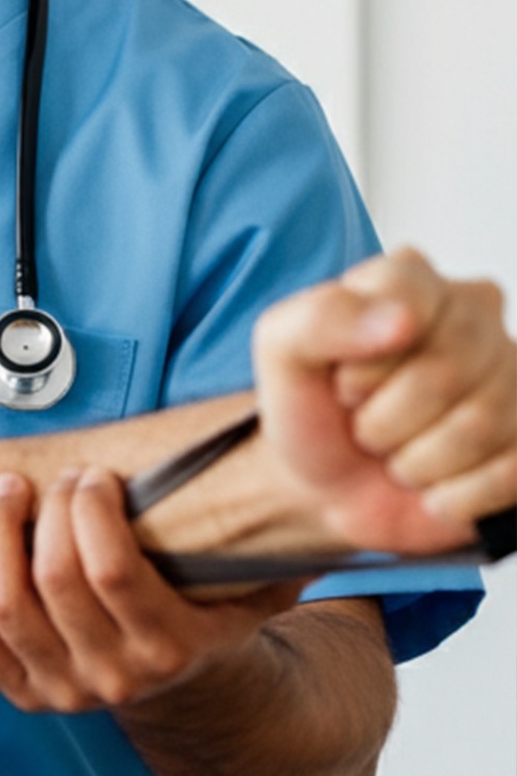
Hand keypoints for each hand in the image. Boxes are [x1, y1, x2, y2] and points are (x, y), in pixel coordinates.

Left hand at [0, 466, 304, 713]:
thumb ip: (279, 543)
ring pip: (7, 605)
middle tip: (55, 478)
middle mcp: (117, 679)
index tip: (95, 477)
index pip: (112, 573)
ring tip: (6, 492)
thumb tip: (319, 482)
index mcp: (173, 650)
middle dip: (47, 512)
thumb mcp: (256, 586)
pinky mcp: (24, 694)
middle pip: (56, 581)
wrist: (184, 690)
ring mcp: (65, 691)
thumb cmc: (210, 615)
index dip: (91, 513)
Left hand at [254, 248, 515, 552]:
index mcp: (412, 278)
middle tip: (365, 423)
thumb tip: (402, 319)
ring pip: (480, 425)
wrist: (329, 483)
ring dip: (415, 462)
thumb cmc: (314, 408)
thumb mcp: (282, 353)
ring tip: (397, 453)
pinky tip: (433, 488)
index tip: (341, 382)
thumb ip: (320, 319)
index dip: (363, 366)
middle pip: (448, 372)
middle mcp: (475, 313)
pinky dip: (452, 497)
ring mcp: (514, 373)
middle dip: (385, 419)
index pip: (408, 307)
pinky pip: (510, 472)